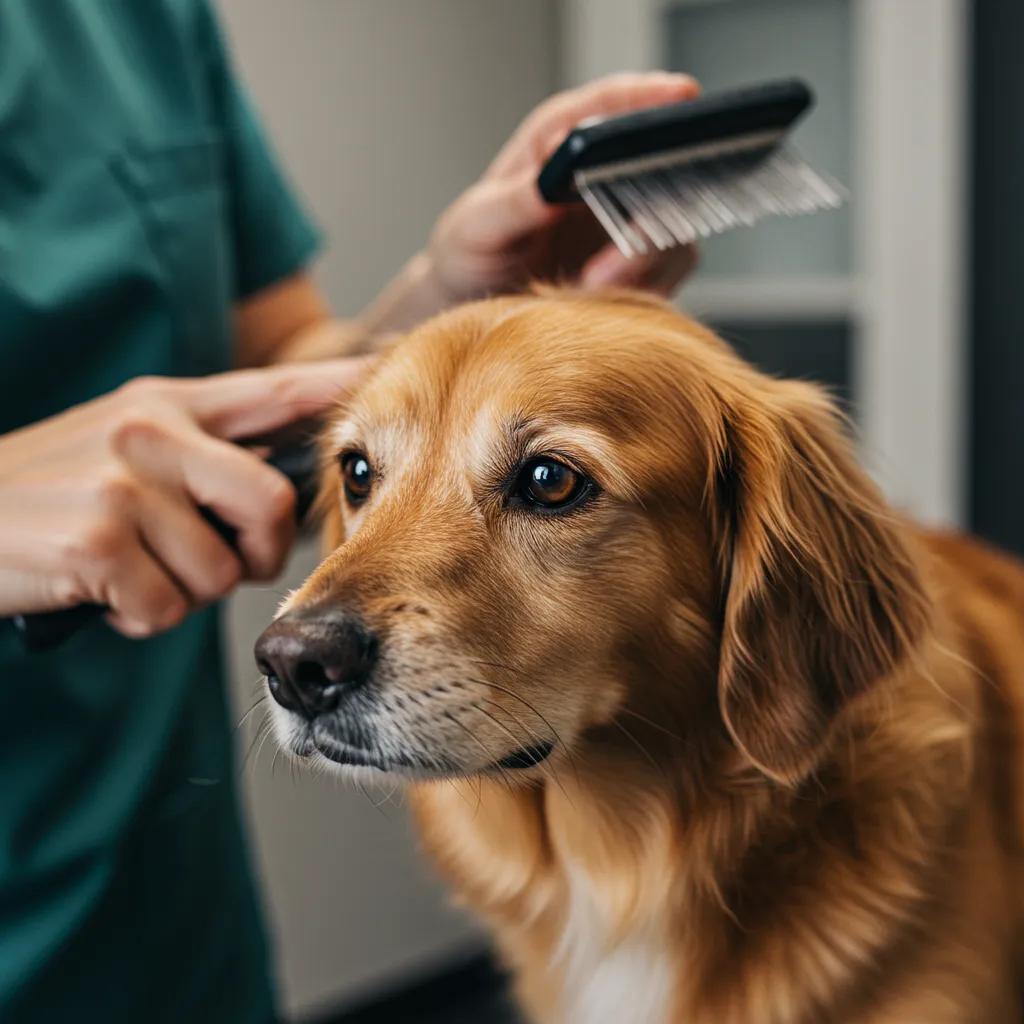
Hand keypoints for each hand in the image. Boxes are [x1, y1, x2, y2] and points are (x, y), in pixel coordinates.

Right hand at [0, 359, 368, 635]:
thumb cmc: (48, 493)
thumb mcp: (121, 442)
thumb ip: (200, 450)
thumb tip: (278, 492)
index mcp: (168, 404)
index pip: (275, 390)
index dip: (337, 385)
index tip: (392, 368)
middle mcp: (152, 429)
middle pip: (272, 505)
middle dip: (258, 555)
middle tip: (218, 562)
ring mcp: (123, 482)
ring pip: (220, 571)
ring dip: (183, 592)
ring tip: (133, 568)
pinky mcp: (96, 539)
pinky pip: (166, 607)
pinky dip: (139, 615)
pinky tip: (100, 589)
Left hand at [428, 72, 700, 302]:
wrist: (481, 302)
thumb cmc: (472, 250)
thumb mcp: (477, 226)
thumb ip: (513, 204)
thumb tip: (548, 185)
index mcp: (561, 137)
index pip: (616, 101)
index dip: (654, 95)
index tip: (682, 96)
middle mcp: (606, 168)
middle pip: (663, 163)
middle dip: (653, 203)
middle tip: (623, 248)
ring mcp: (632, 213)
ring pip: (674, 223)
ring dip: (642, 260)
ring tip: (589, 287)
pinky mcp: (646, 259)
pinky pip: (670, 269)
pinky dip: (644, 286)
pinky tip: (601, 299)